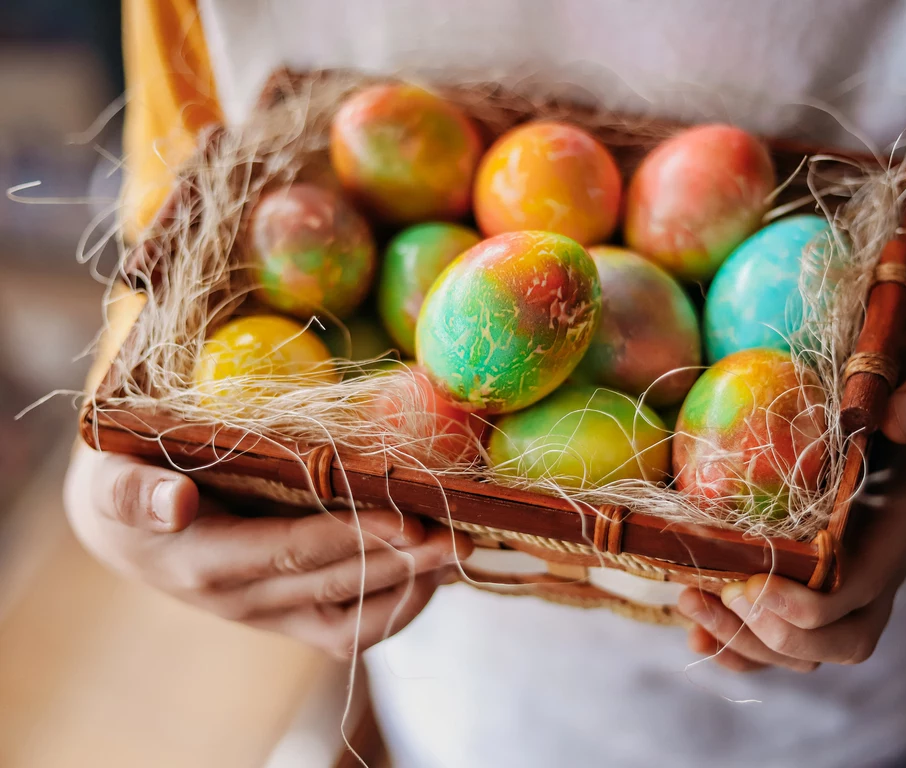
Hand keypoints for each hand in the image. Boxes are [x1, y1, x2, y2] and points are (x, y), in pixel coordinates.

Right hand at [64, 448, 471, 659]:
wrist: (125, 538)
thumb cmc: (128, 485)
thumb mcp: (116, 478)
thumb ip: (136, 492)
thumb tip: (174, 503)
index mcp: (205, 562)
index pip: (292, 552)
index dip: (352, 539)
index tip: (409, 522)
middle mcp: (243, 600)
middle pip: (335, 587)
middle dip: (403, 563)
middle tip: (461, 535)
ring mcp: (271, 616)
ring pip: (352, 622)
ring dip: (412, 590)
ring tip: (460, 553)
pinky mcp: (290, 618)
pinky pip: (350, 630)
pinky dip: (397, 606)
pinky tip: (432, 572)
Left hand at [678, 341, 905, 672]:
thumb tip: (898, 419)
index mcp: (901, 527)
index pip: (861, 590)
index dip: (809, 603)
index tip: (754, 584)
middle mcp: (874, 566)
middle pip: (835, 639)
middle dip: (771, 632)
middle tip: (714, 593)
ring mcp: (840, 578)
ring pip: (801, 646)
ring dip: (742, 639)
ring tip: (689, 600)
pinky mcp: (807, 573)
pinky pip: (775, 632)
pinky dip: (734, 641)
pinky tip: (694, 629)